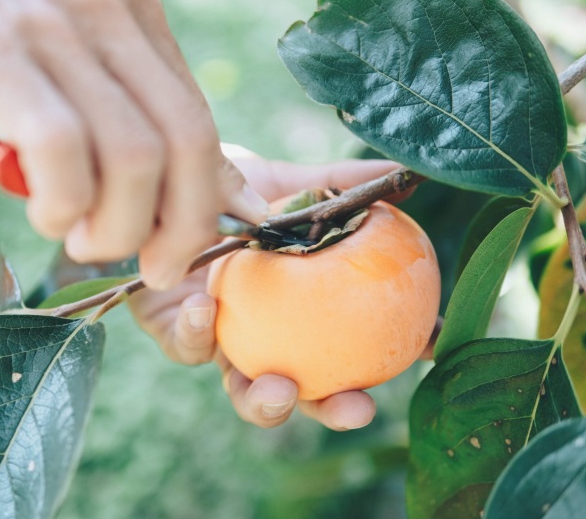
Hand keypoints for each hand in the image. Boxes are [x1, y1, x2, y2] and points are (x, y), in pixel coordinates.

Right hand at [0, 0, 268, 289]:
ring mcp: (55, 30)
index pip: (200, 124)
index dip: (203, 202)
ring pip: (132, 156)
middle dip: (180, 227)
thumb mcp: (73, 62)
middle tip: (149, 266)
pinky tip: (45, 213)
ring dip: (116, 226)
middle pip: (186, 143)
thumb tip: (216, 191)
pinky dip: (64, 202)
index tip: (177, 250)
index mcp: (135, 15)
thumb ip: (135, 114)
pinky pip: (60, 147)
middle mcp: (108, 13)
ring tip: (79, 236)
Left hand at [129, 144, 416, 429]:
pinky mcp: (172, 333)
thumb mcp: (281, 183)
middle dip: (332, 408)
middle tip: (357, 408)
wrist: (157, 184)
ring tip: (278, 388)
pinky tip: (206, 307)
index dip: (391, 353)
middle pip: (305, 388)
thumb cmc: (224, 191)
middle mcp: (263, 334)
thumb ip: (334, 185)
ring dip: (263, 400)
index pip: (352, 341)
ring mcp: (219, 340)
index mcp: (297, 308)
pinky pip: (186, 344)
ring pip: (242, 387)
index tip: (428, 349)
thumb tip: (400, 176)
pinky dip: (198, 331)